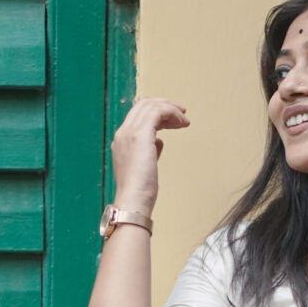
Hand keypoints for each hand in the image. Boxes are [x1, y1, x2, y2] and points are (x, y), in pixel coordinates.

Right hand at [110, 96, 188, 212]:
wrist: (133, 201)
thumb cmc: (140, 191)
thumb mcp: (145, 165)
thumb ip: (150, 150)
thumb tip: (159, 141)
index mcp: (122, 140)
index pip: (138, 115)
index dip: (157, 113)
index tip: (173, 121)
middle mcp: (123, 133)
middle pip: (143, 105)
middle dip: (165, 106)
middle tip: (182, 114)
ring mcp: (129, 132)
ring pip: (151, 106)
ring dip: (171, 109)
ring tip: (185, 120)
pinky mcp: (140, 135)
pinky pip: (158, 112)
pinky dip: (172, 113)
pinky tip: (182, 123)